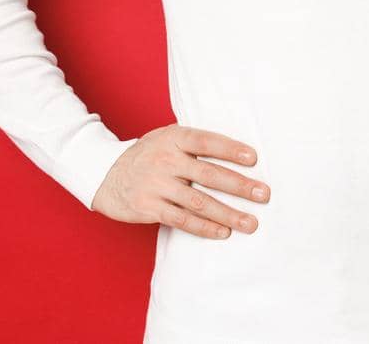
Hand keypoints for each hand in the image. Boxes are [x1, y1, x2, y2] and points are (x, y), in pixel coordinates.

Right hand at [91, 123, 270, 239]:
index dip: (230, 149)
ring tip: (250, 222)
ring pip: (199, 202)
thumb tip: (238, 151)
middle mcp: (165, 160)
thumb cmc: (147, 155)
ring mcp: (156, 185)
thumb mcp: (165, 138)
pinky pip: (182, 220)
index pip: (206, 141)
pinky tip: (223, 232)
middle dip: (239, 186)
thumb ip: (193, 143)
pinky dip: (204, 227)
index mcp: (173, 138)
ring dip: (228, 214)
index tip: (254, 159)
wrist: (105, 174)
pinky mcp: (149, 207)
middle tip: (263, 195)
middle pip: (208, 174)